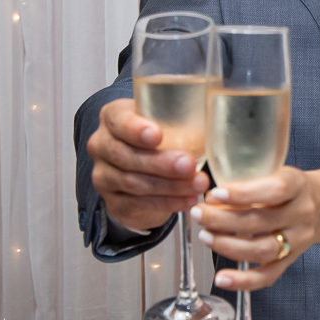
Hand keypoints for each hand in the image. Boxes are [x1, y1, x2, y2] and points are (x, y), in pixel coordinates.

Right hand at [88, 98, 208, 231]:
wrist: (144, 168)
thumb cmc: (161, 137)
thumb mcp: (167, 120)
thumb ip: (183, 117)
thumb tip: (218, 116)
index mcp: (113, 118)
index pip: (119, 120)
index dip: (136, 129)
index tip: (157, 134)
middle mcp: (102, 145)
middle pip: (127, 156)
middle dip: (161, 162)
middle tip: (189, 164)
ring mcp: (104, 176)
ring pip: (134, 183)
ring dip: (170, 186)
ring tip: (198, 184)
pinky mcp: (113, 202)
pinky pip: (138, 204)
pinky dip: (167, 203)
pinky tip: (188, 200)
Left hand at [190, 166, 317, 290]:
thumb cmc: (289, 187)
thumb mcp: (276, 171)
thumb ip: (249, 181)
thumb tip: (211, 198)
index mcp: (298, 186)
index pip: (275, 190)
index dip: (243, 194)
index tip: (215, 194)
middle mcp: (301, 214)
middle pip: (261, 222)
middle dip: (223, 220)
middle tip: (198, 214)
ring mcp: (298, 240)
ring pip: (262, 250)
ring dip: (228, 246)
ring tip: (205, 236)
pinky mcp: (291, 260)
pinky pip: (268, 276)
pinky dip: (243, 281)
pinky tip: (222, 278)